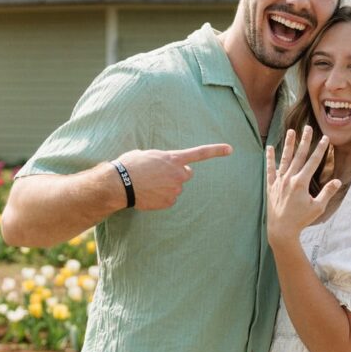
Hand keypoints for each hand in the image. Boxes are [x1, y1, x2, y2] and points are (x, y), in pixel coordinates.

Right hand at [114, 144, 231, 209]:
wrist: (120, 184)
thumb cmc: (129, 165)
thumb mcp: (146, 154)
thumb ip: (160, 158)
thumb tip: (160, 165)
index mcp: (173, 158)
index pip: (199, 153)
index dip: (216, 151)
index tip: (230, 149)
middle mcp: (178, 174)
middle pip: (187, 174)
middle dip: (178, 173)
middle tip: (162, 174)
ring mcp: (175, 189)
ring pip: (175, 187)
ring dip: (166, 185)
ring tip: (148, 183)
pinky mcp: (169, 202)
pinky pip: (169, 198)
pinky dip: (161, 197)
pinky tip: (149, 193)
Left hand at [266, 127, 340, 244]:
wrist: (281, 230)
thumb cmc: (301, 220)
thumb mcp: (317, 208)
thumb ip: (327, 192)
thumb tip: (338, 181)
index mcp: (301, 182)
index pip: (313, 161)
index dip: (320, 149)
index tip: (325, 138)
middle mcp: (289, 179)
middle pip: (299, 156)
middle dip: (304, 141)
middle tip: (308, 128)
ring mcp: (279, 181)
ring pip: (284, 159)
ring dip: (288, 144)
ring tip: (291, 131)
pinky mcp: (271, 186)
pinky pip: (270, 170)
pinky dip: (270, 158)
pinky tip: (269, 147)